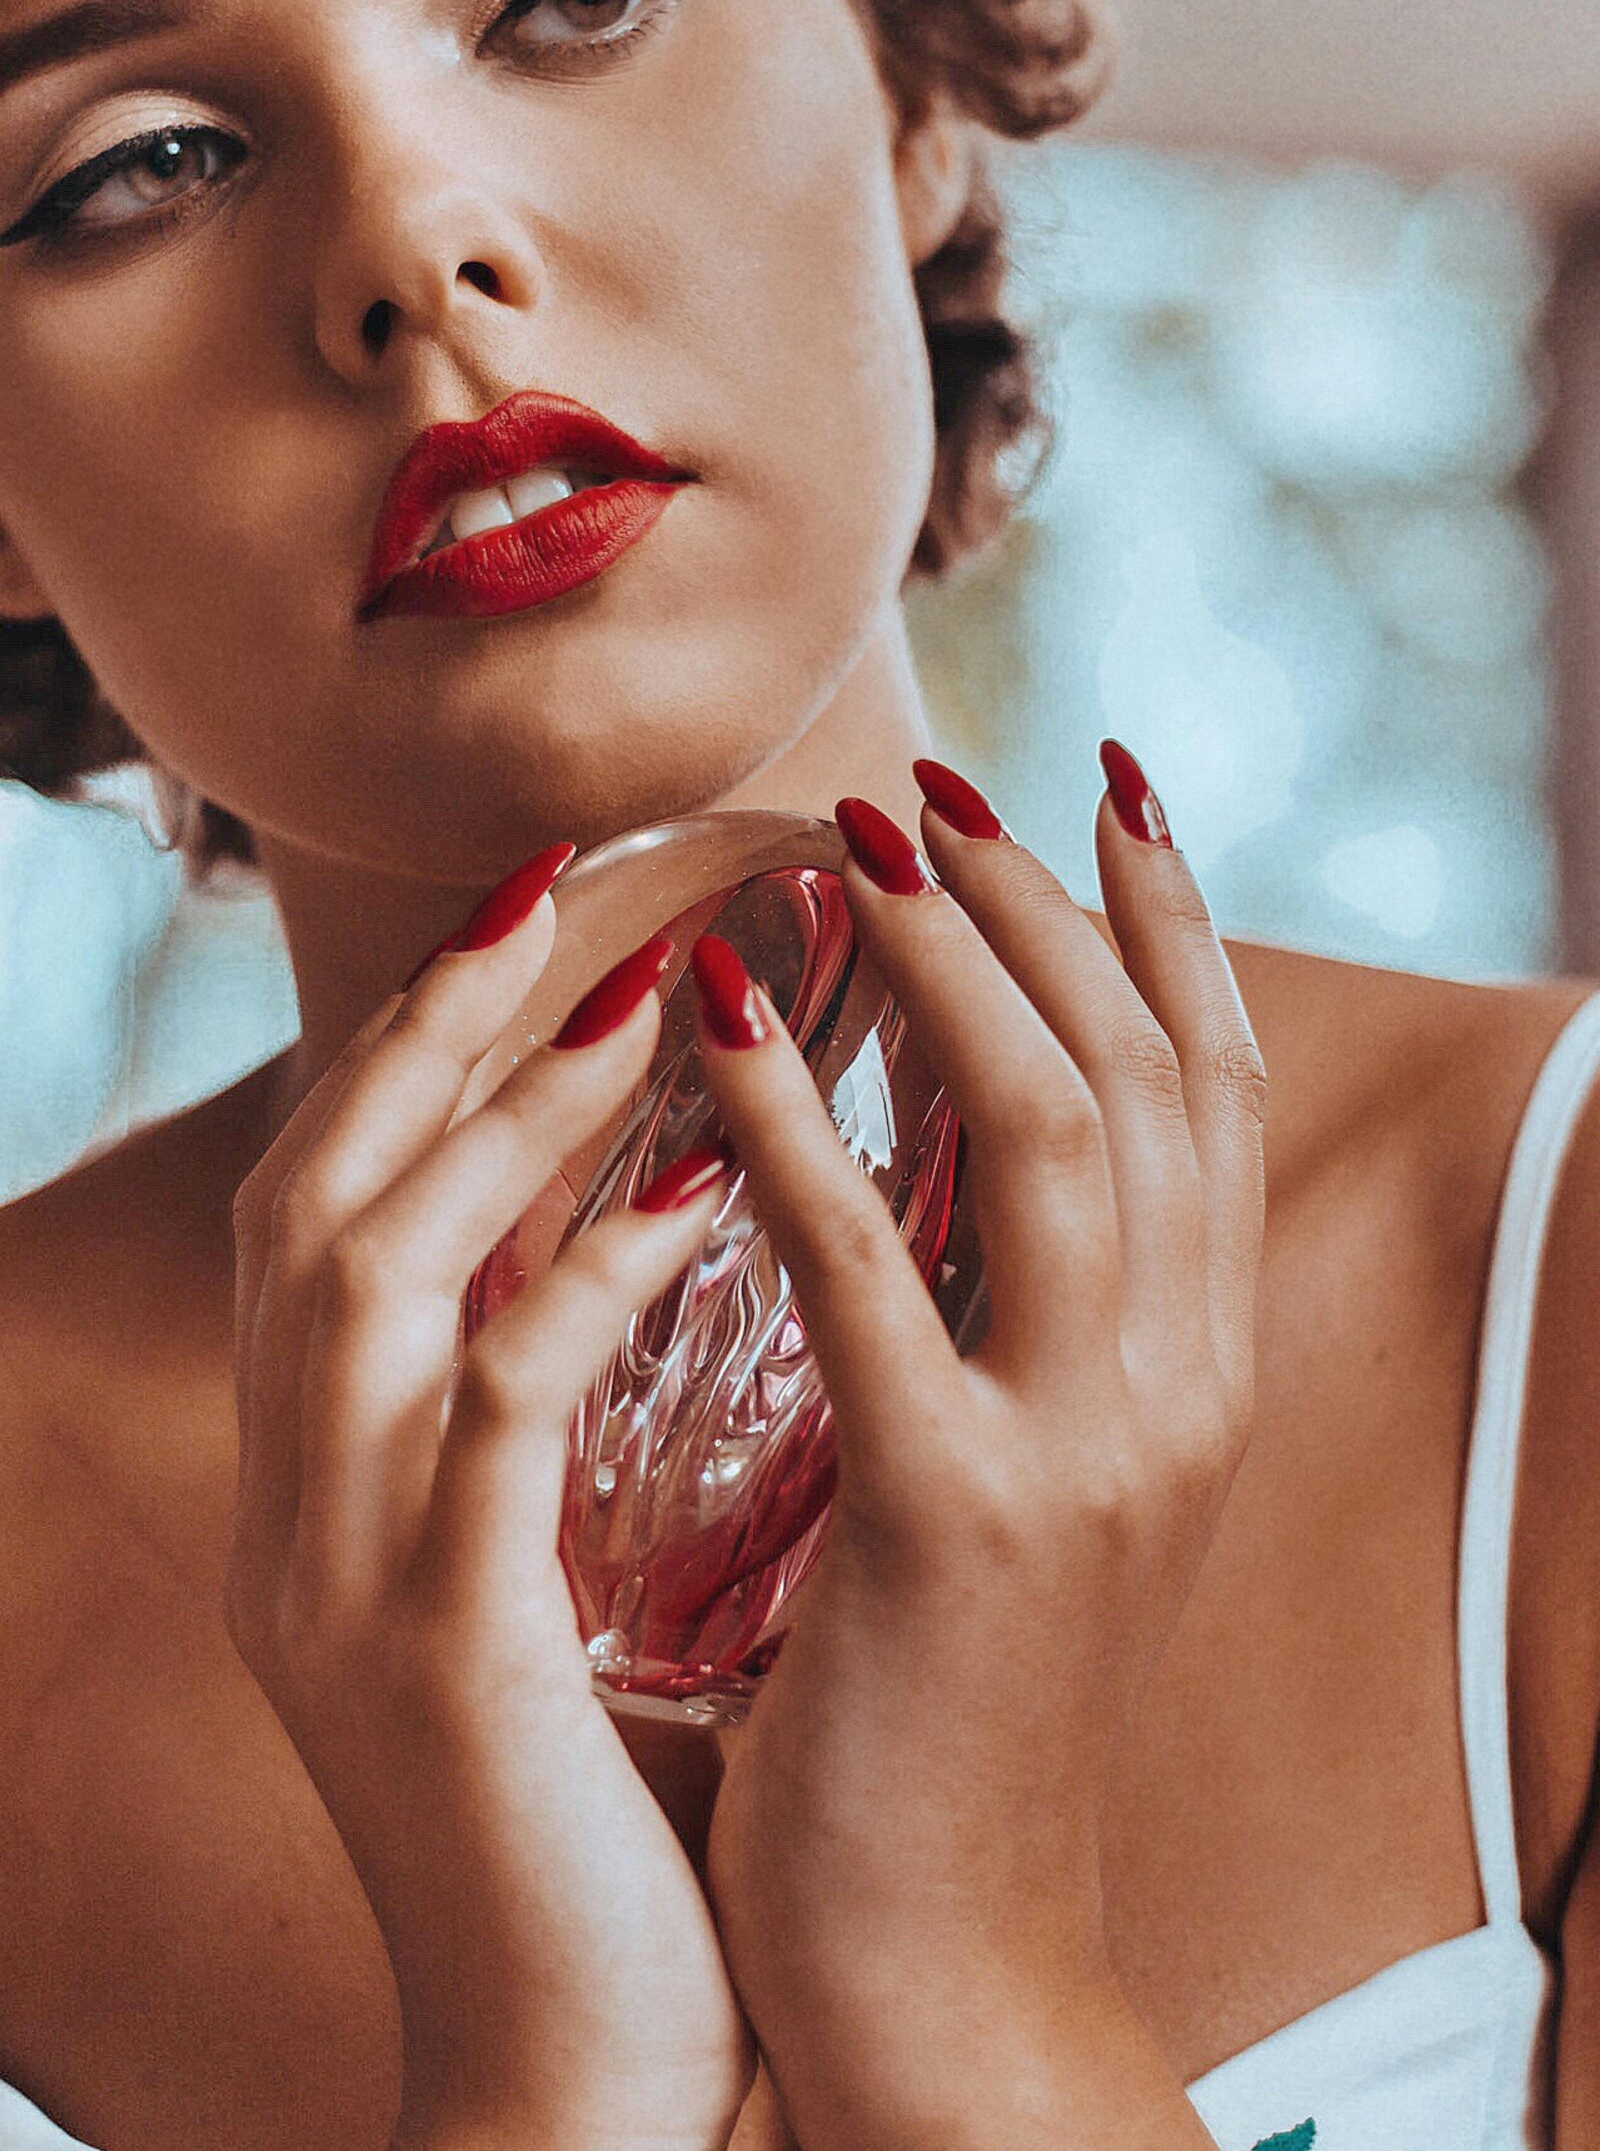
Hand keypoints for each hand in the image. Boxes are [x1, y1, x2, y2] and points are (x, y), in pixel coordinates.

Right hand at [226, 868, 752, 2150]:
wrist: (597, 2075)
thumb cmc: (621, 1800)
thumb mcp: (569, 1573)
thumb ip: (569, 1415)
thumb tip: (678, 1222)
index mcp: (334, 1487)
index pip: (331, 1205)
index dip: (417, 1048)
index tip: (543, 913)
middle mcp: (301, 1511)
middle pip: (314, 1195)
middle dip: (433, 1029)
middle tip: (564, 891)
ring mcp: (347, 1580)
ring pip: (366, 1274)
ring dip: (506, 1119)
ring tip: (655, 999)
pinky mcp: (440, 1656)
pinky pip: (490, 1419)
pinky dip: (581, 1286)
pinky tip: (698, 1196)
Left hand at [699, 757, 1265, 2147]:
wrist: (949, 1956)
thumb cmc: (963, 1698)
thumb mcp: (1052, 1481)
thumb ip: (1048, 1318)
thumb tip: (977, 1135)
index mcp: (1208, 1368)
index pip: (1219, 1086)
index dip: (1171, 917)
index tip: (1095, 779)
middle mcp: (1184, 1387)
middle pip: (1142, 1067)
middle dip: (1042, 898)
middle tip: (932, 783)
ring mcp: (1087, 1450)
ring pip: (1050, 1126)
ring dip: (949, 958)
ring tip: (851, 842)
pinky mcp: (950, 1518)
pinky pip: (871, 1270)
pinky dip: (796, 1124)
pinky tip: (718, 1024)